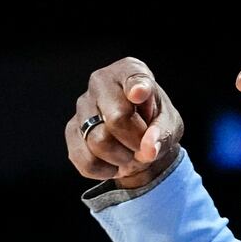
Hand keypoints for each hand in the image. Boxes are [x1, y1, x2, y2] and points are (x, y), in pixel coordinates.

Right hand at [67, 57, 184, 188]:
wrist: (136, 140)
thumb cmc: (154, 124)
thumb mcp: (170, 125)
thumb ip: (163, 133)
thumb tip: (149, 148)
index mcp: (129, 71)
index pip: (133, 78)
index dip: (137, 87)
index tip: (139, 93)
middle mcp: (100, 82)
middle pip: (117, 119)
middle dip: (135, 141)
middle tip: (142, 145)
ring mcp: (82, 105)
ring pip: (98, 142)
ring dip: (121, 159)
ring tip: (129, 153)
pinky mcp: (70, 130)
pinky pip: (86, 161)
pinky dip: (105, 170)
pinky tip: (113, 163)